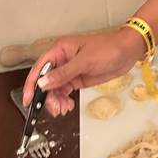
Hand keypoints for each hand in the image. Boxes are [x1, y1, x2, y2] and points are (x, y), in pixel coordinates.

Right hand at [22, 28, 144, 116]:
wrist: (127, 52)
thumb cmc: (109, 49)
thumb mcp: (85, 61)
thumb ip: (63, 73)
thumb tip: (43, 83)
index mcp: (60, 50)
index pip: (40, 68)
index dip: (32, 85)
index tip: (29, 100)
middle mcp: (62, 60)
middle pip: (46, 82)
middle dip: (47, 97)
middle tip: (54, 108)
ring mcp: (69, 70)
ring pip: (54, 89)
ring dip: (56, 101)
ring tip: (64, 109)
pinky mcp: (77, 79)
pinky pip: (64, 92)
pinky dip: (63, 100)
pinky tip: (68, 106)